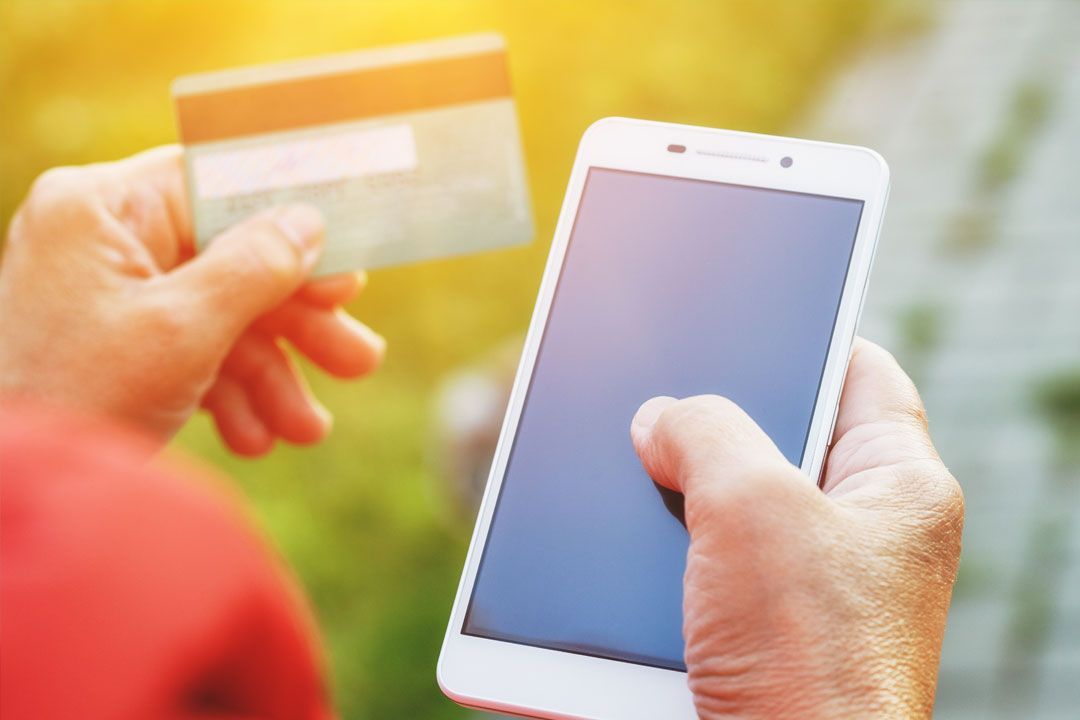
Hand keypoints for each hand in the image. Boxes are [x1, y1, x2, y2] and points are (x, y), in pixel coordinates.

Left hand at [0, 146, 383, 455]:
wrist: (11, 497)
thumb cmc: (78, 399)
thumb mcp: (183, 331)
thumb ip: (255, 267)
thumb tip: (309, 220)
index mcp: (101, 208)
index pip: (218, 187)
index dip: (291, 227)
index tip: (346, 273)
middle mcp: (103, 238)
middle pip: (231, 259)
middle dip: (295, 324)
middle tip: (358, 361)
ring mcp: (109, 292)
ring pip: (220, 314)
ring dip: (271, 374)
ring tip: (306, 429)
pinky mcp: (116, 341)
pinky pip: (192, 349)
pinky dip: (229, 393)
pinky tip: (256, 439)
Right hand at [630, 339, 962, 718]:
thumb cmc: (807, 661)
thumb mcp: (751, 508)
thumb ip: (704, 432)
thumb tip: (658, 420)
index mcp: (897, 489)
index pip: (862, 373)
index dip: (804, 332)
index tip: (745, 310)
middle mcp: (861, 538)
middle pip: (784, 440)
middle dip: (715, 420)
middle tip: (660, 395)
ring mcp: (809, 592)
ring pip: (733, 510)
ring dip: (676, 497)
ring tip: (627, 470)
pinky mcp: (758, 637)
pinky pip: (702, 570)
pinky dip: (661, 557)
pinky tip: (621, 551)